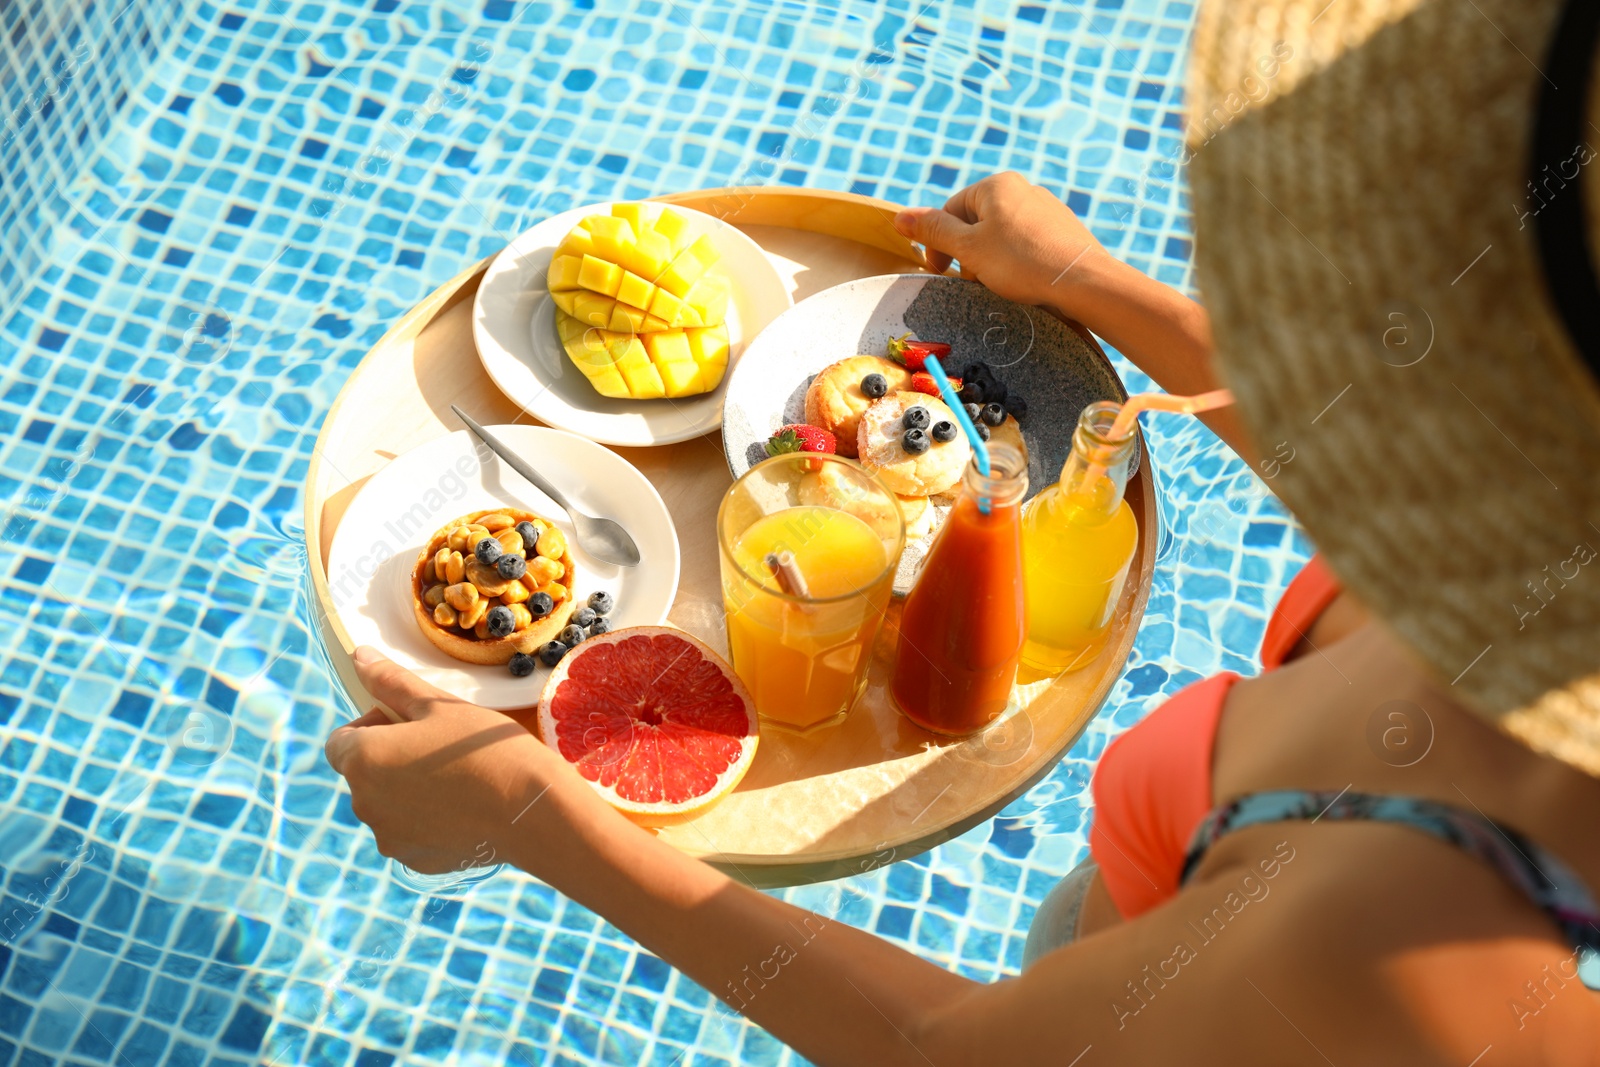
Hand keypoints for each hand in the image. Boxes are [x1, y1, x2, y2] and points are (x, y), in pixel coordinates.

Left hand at [324, 647, 564, 873]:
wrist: (530, 810)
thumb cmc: (481, 747)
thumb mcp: (437, 704)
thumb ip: (390, 682)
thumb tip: (358, 657)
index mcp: (362, 760)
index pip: (340, 741)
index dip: (371, 726)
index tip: (411, 723)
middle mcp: (363, 804)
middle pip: (365, 773)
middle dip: (392, 758)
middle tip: (442, 747)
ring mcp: (389, 837)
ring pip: (389, 805)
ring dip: (409, 791)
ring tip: (459, 778)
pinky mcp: (416, 861)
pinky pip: (412, 833)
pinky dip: (430, 821)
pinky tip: (467, 809)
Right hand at [894, 171, 1116, 317]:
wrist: (1083, 282)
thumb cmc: (1022, 262)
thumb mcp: (968, 248)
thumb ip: (933, 231)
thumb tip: (899, 217)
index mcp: (997, 185)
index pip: (951, 209)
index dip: (939, 242)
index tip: (941, 271)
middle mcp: (1024, 189)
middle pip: (977, 223)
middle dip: (969, 254)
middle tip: (976, 281)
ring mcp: (1047, 210)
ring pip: (1002, 236)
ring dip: (991, 262)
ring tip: (1002, 284)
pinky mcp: (1063, 231)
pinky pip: (1028, 245)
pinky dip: (1018, 264)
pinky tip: (1025, 283)